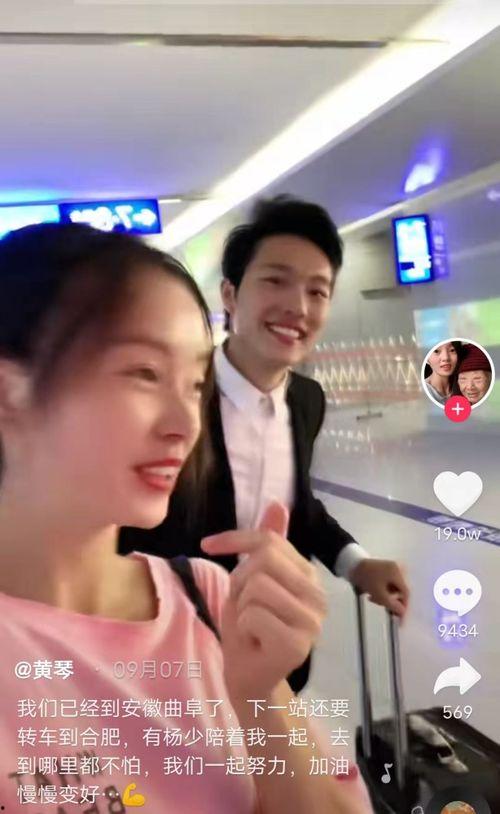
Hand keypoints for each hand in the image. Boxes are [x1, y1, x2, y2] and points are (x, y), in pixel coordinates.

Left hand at [200, 502, 327, 699]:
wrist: (250, 679)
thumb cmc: (249, 629)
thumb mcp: (251, 579)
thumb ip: (267, 543)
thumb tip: (278, 503)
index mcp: (308, 576)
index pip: (270, 539)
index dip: (234, 538)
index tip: (207, 545)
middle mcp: (318, 596)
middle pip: (264, 559)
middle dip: (240, 581)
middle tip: (244, 607)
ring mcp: (311, 621)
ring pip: (257, 586)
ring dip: (241, 607)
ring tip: (250, 626)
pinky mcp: (297, 644)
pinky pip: (253, 614)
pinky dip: (242, 627)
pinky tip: (254, 642)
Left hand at [350, 558, 408, 617]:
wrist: (351, 566)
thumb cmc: (365, 578)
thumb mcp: (379, 594)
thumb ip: (392, 605)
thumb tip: (403, 612)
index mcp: (397, 572)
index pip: (406, 593)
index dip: (403, 606)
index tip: (400, 618)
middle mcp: (397, 570)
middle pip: (399, 592)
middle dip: (390, 600)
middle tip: (380, 604)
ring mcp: (391, 570)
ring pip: (393, 590)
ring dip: (384, 597)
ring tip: (372, 598)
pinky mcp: (385, 571)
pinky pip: (388, 585)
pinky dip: (382, 592)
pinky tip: (372, 594)